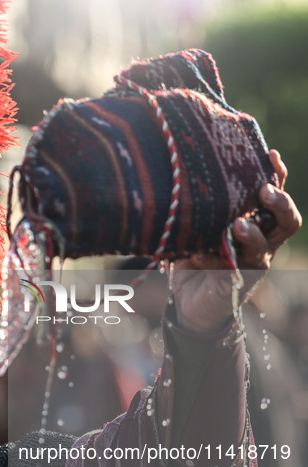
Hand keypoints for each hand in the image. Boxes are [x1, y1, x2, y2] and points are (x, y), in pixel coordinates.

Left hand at [172, 150, 301, 333]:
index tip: (270, 155)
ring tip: (237, 225)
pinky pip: (232, 268)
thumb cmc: (196, 255)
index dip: (277, 175)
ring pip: (263, 246)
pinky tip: (198, 254)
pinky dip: (213, 259)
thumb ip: (202, 209)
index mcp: (259, 222)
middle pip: (287, 220)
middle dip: (279, 203)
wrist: (190, 300)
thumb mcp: (198, 227)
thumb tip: (190, 179)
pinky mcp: (238, 283)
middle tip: (263, 192)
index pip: (276, 195)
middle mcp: (263, 242)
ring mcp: (254, 263)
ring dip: (251, 234)